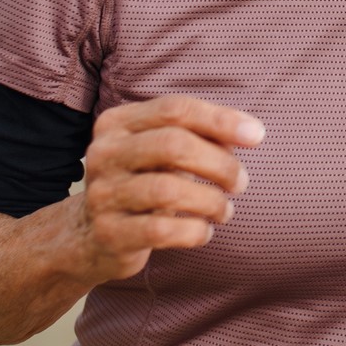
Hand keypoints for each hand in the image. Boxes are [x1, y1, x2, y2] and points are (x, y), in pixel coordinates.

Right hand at [74, 95, 263, 282]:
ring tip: (225, 211)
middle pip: (173, 144)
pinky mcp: (108, 233)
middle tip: (241, 183)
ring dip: (211, 201)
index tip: (256, 137)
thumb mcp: (161, 152)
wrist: (89, 236)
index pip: (175, 109)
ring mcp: (103, 194)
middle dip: (220, 164)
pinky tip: (204, 232)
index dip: (220, 120)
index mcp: (118, 123)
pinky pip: (161, 230)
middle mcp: (104, 153)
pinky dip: (194, 231)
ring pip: (168, 189)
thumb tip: (248, 133)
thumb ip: (199, 136)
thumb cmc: (142, 183)